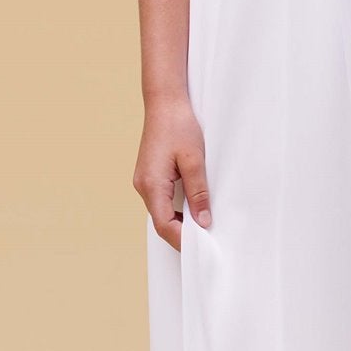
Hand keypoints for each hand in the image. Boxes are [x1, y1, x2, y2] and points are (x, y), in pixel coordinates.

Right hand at [134, 95, 211, 251]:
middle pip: (161, 221)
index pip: (164, 225)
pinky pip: (161, 200)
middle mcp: (143, 186)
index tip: (203, 249)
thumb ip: (198, 193)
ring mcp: (144, 181)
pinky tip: (191, 209)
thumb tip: (203, 222)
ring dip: (179, 222)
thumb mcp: (194, 160)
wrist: (165, 102)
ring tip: (203, 228)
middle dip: (182, 234)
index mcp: (151, 185)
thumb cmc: (179, 126)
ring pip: (161, 212)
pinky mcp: (149, 175)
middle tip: (207, 242)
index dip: (182, 240)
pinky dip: (175, 209)